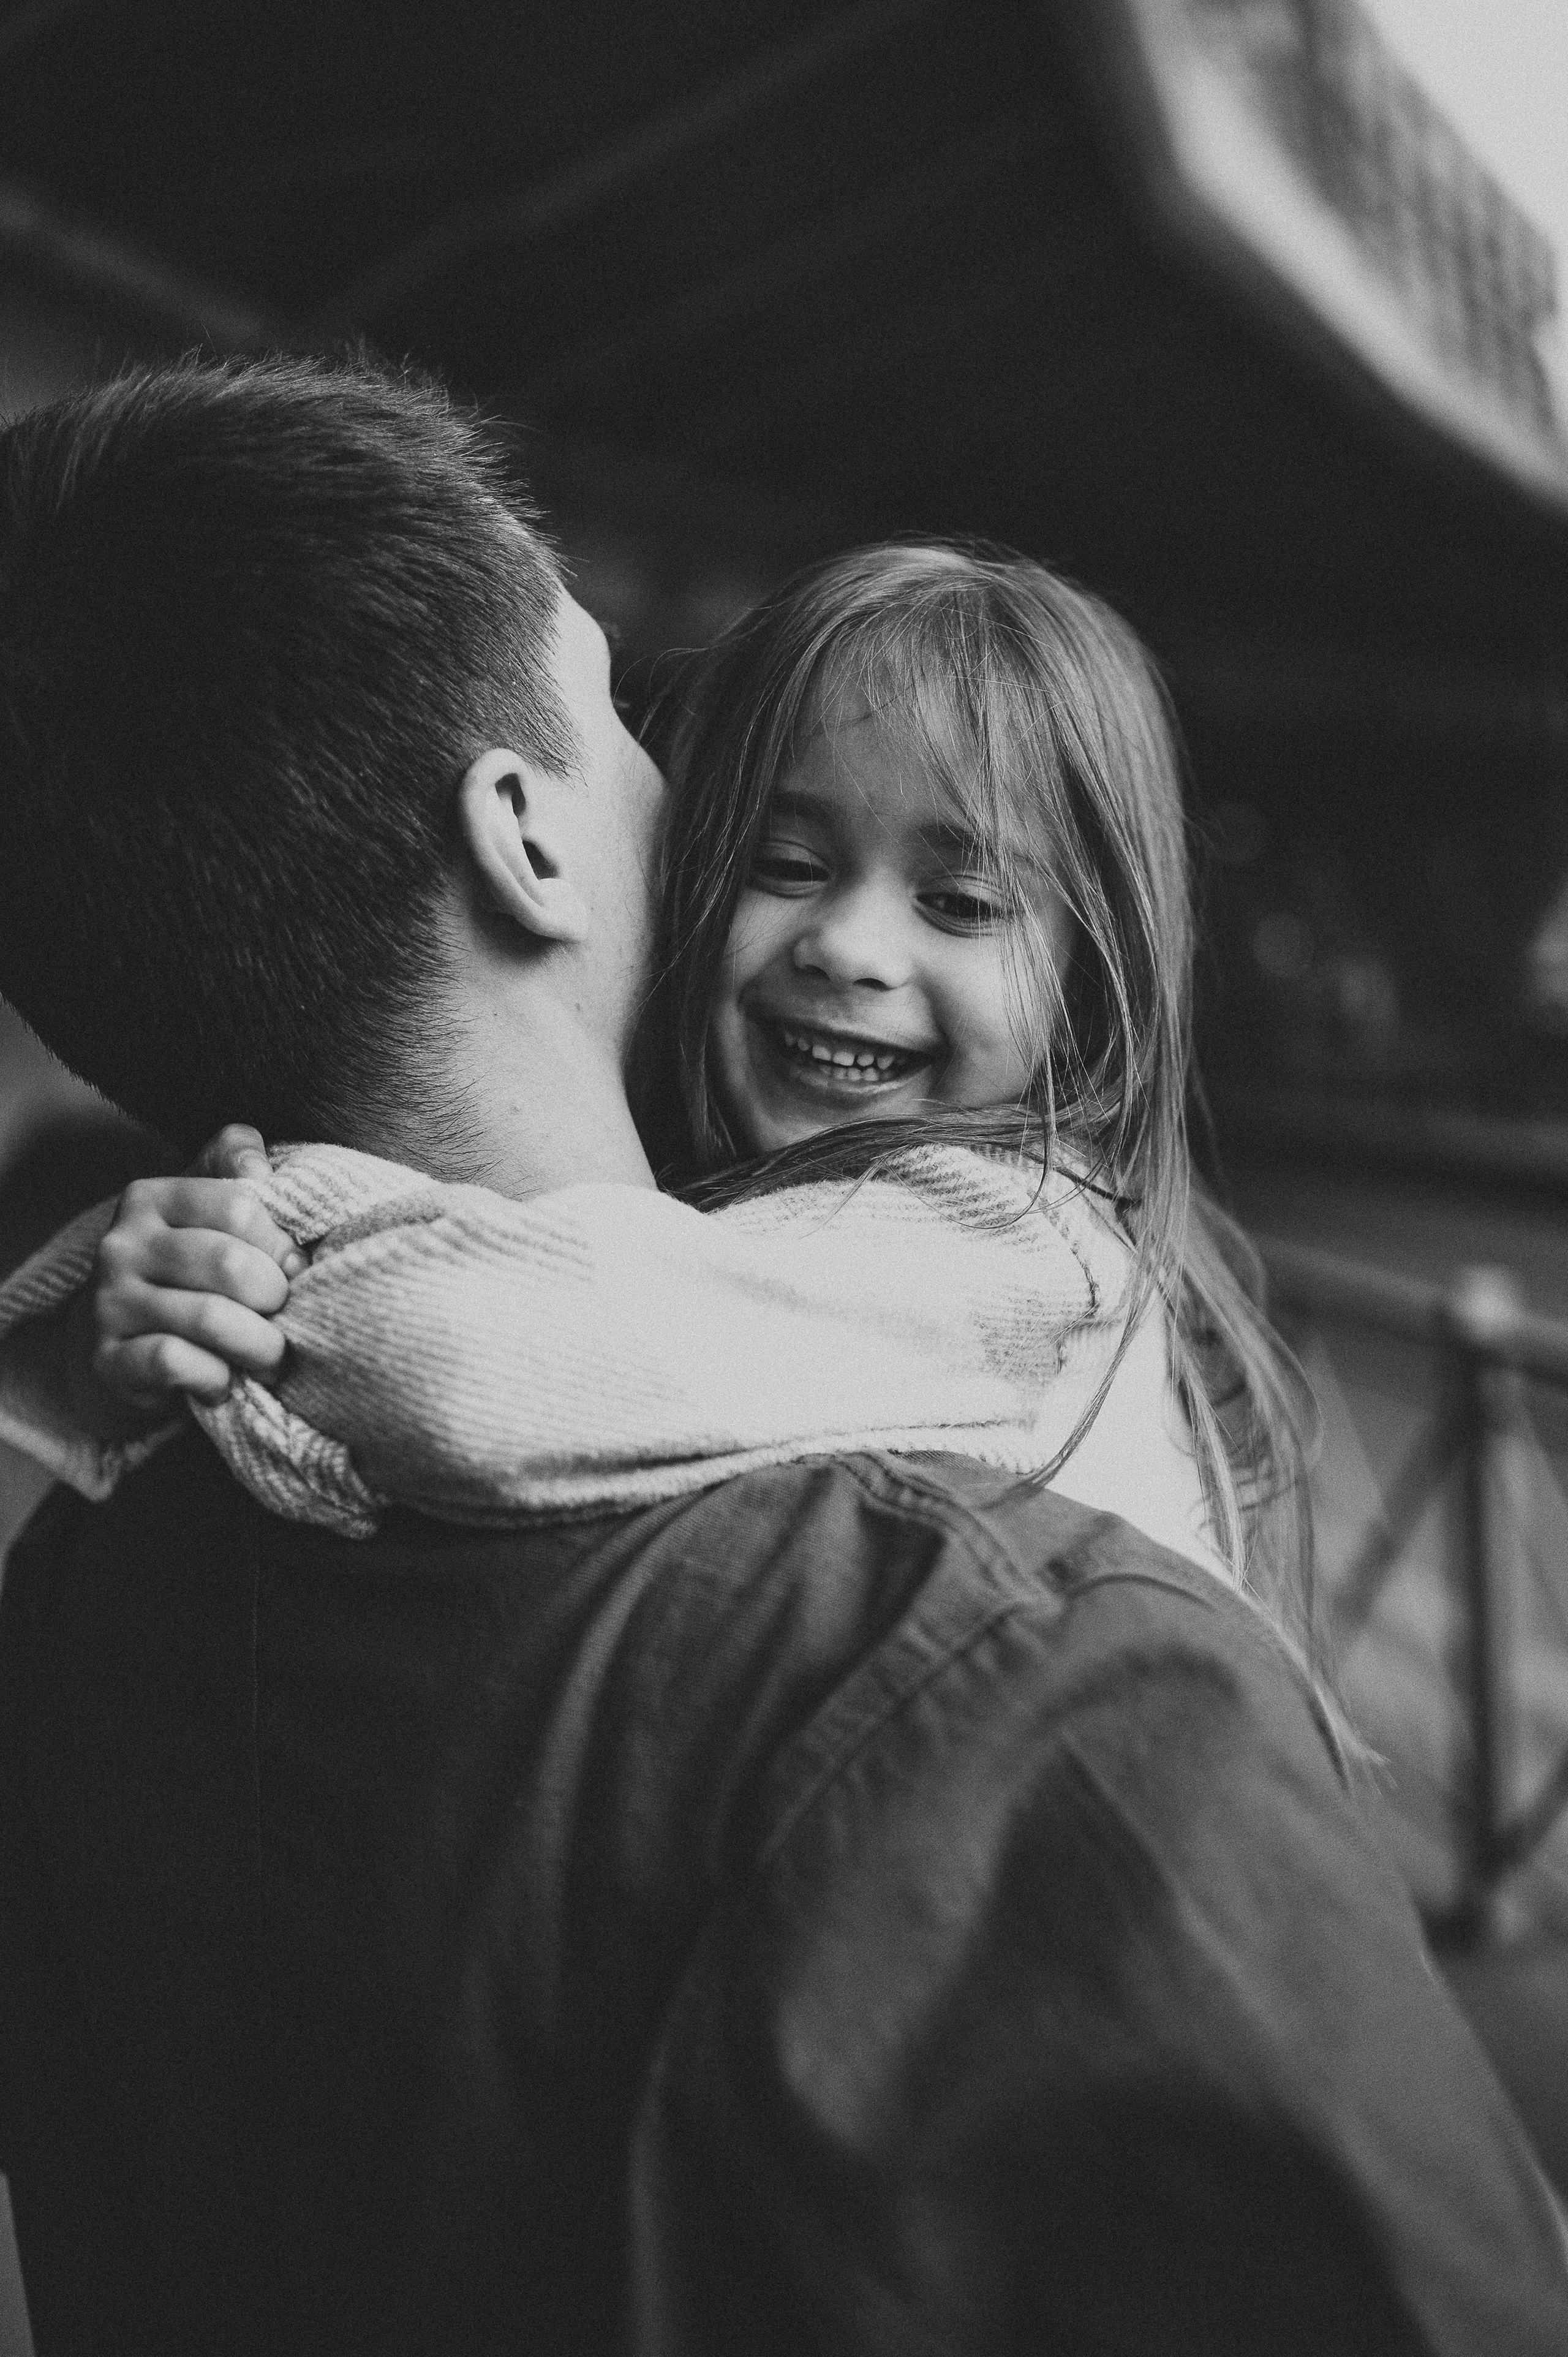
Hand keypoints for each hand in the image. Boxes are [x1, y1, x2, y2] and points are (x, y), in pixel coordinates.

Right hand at [89, 1125, 304, 1412]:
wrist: (127, 1339)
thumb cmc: (191, 1264)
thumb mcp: (210, 1203)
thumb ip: (235, 1160)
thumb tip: (258, 1166)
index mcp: (150, 1198)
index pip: (240, 1207)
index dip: (281, 1244)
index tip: (292, 1267)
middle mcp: (121, 1245)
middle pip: (230, 1264)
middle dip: (276, 1297)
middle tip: (285, 1316)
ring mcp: (109, 1303)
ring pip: (209, 1318)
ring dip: (259, 1346)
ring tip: (272, 1358)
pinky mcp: (107, 1359)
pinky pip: (175, 1362)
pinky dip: (215, 1376)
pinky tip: (226, 1380)